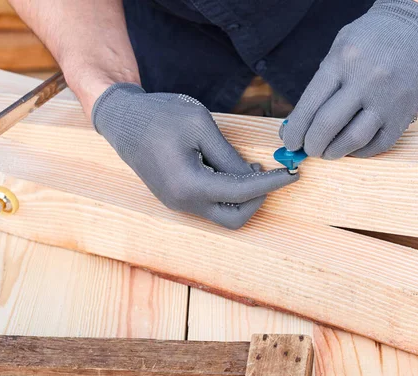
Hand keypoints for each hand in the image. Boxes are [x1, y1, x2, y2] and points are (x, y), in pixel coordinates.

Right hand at [92, 83, 297, 228]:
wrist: (123, 120)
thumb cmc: (160, 115)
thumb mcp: (200, 125)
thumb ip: (229, 155)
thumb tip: (254, 173)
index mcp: (189, 185)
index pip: (242, 193)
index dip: (272, 183)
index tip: (294, 172)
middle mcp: (183, 202)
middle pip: (235, 218)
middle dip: (258, 198)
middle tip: (270, 172)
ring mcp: (177, 203)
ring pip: (223, 214)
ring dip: (243, 196)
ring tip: (251, 165)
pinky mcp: (176, 198)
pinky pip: (209, 204)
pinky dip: (228, 192)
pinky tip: (232, 168)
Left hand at [279, 0, 417, 159]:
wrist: (416, 27)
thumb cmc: (370, 39)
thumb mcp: (338, 49)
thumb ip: (319, 85)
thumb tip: (298, 124)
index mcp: (343, 62)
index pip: (309, 106)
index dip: (295, 130)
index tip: (289, 141)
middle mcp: (366, 80)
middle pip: (327, 126)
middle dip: (311, 144)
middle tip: (307, 148)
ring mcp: (389, 99)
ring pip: (353, 139)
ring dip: (333, 152)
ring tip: (326, 152)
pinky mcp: (406, 113)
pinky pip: (379, 144)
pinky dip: (359, 152)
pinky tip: (350, 147)